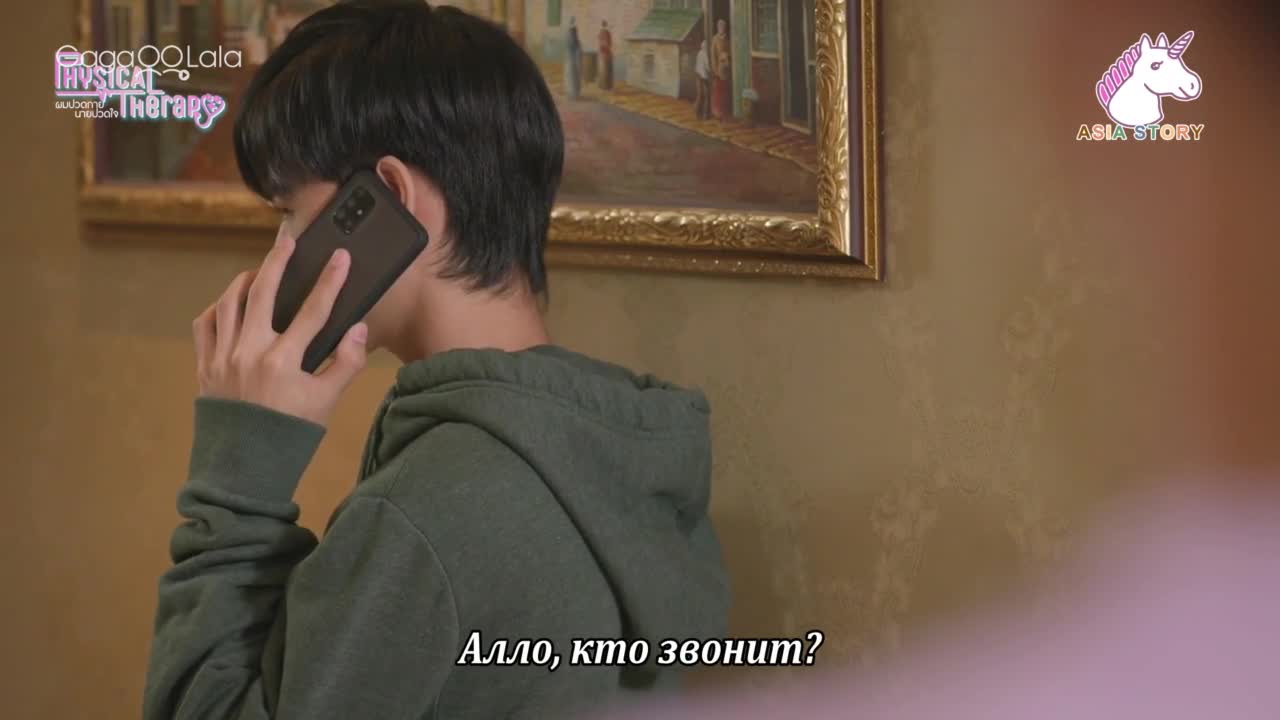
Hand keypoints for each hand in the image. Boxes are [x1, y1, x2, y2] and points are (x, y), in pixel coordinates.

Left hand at [192, 233, 367, 426]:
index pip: (314, 310)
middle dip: (277, 262)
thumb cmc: (289, 436)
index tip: (340, 257)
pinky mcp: (205, 367)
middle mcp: (250, 353)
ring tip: (259, 271)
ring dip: (245, 281)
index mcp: (284, 361)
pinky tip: (229, 304)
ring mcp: (223, 358)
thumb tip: (359, 330)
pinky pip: (205, 325)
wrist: (243, 469)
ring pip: (229, 303)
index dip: (331, 281)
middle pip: (263, 292)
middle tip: (287, 241)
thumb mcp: (326, 402)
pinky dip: (217, 308)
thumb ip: (346, 364)